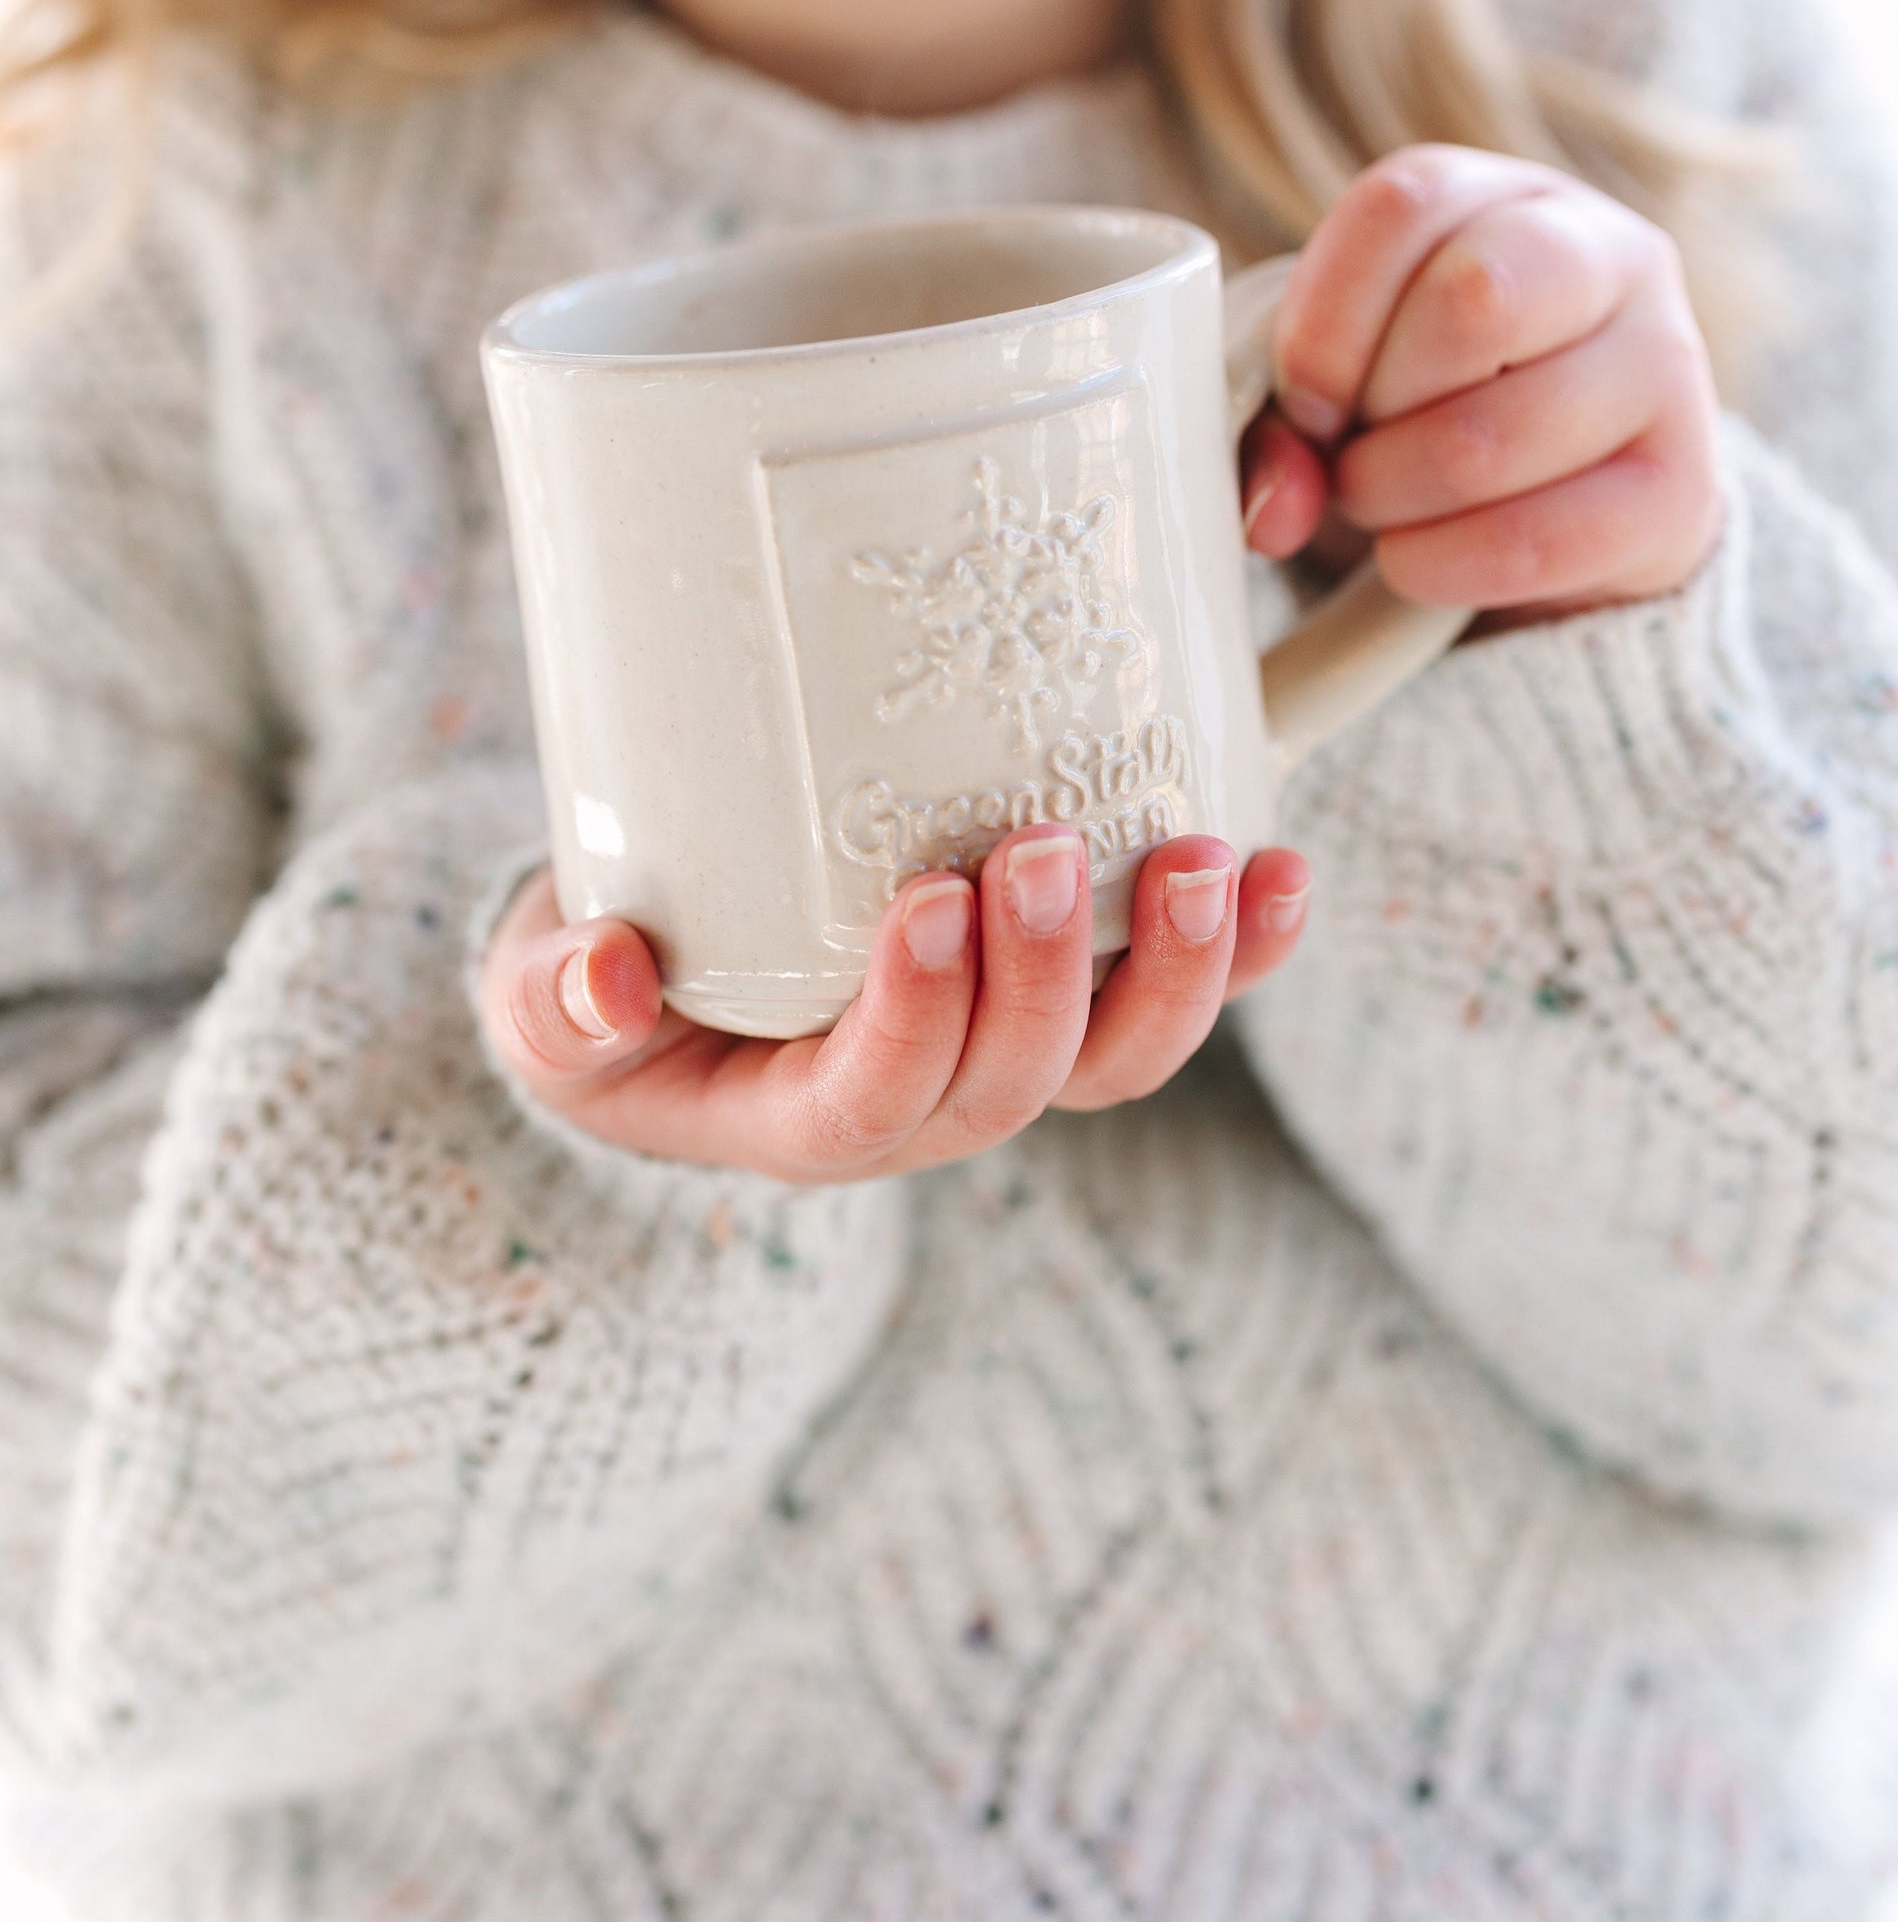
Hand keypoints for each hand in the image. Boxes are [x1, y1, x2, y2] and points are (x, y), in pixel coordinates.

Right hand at [478, 824, 1310, 1179]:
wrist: (664, 978)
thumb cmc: (607, 987)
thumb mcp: (546, 1004)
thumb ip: (558, 1000)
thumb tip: (602, 983)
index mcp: (805, 1120)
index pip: (875, 1103)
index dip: (915, 1018)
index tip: (926, 903)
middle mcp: (928, 1103)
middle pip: (1023, 1081)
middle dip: (1048, 973)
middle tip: (1041, 846)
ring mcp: (1010, 1049)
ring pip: (1119, 1056)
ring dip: (1178, 969)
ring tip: (1210, 860)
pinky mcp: (1064, 985)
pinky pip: (1170, 992)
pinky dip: (1240, 946)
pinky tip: (1281, 871)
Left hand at [1239, 145, 1721, 622]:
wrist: (1569, 505)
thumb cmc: (1430, 407)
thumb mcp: (1345, 379)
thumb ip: (1278, 423)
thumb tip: (1274, 507)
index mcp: (1508, 194)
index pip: (1404, 204)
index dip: (1326, 316)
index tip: (1303, 397)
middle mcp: (1609, 254)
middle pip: (1467, 299)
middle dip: (1375, 403)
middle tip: (1351, 451)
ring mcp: (1664, 366)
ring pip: (1490, 436)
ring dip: (1394, 496)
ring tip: (1382, 505)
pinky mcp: (1681, 490)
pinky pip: (1532, 541)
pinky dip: (1439, 565)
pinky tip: (1418, 560)